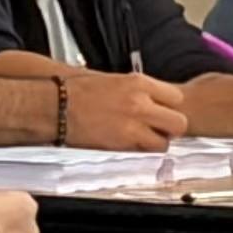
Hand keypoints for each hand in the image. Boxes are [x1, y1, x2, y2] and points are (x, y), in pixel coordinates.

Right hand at [61, 70, 194, 150]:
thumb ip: (136, 89)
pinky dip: (141, 152)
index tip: (164, 112)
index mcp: (139, 83)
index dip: (171, 107)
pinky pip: (144, 153)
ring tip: (142, 140)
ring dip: (156, 144)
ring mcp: (133, 124)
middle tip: (160, 130)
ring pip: (164, 143)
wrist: (54, 105)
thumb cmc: (75, 91)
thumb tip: (150, 98)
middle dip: (171, 129)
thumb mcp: (112, 80)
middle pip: (179, 122)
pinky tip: (129, 146)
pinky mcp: (122, 143)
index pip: (177, 97)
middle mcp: (140, 102)